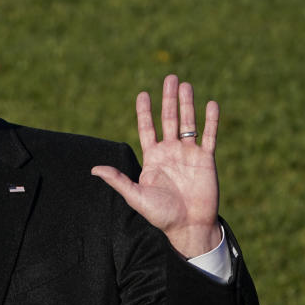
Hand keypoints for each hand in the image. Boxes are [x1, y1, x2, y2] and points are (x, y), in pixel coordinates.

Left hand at [91, 74, 221, 257]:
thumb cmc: (160, 214)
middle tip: (170, 78)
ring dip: (187, 103)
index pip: (147, 129)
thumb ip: (117, 180)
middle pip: (169, 119)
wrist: (188, 226)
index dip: (145, 112)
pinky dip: (211, 120)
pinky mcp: (206, 160)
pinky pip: (209, 135)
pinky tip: (211, 103)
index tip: (142, 94)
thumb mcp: (135, 196)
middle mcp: (171, 152)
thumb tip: (94, 169)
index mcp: (153, 158)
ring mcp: (189, 154)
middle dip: (168, 99)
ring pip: (188, 122)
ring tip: (185, 84)